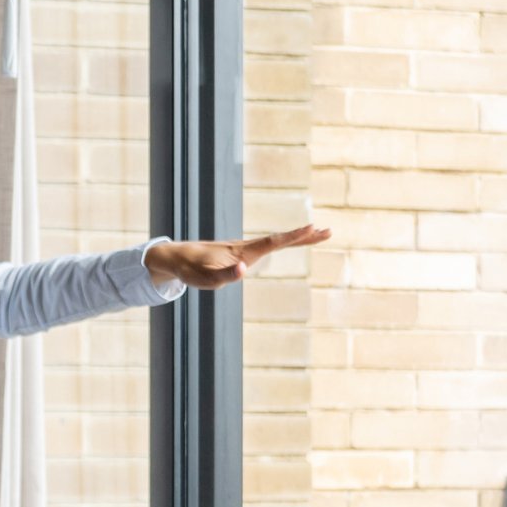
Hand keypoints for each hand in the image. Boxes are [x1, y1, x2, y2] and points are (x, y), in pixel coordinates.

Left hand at [146, 221, 333, 287]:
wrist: (178, 257)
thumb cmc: (192, 270)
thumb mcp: (206, 278)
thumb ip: (225, 275)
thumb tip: (244, 270)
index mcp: (243, 252)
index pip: (273, 243)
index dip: (292, 236)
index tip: (312, 228)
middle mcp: (247, 247)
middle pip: (281, 240)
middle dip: (304, 236)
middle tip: (328, 231)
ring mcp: (246, 249)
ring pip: (277, 242)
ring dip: (298, 238)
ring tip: (318, 234)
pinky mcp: (242, 253)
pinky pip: (270, 246)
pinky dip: (285, 242)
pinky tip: (291, 242)